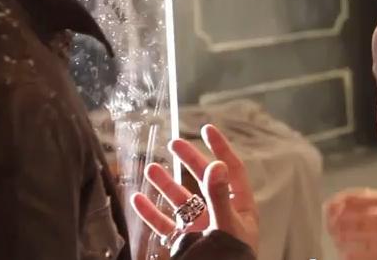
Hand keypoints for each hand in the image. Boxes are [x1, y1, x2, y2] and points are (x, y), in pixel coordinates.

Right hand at [130, 124, 258, 253]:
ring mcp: (201, 229)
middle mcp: (220, 215)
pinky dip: (151, 213)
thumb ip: (219, 197)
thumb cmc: (230, 258)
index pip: (232, 170)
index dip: (221, 148)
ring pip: (181, 201)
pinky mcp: (184, 244)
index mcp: (239, 207)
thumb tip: (216, 165)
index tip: (207, 129)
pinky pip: (165, 225)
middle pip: (204, 180)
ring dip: (166, 184)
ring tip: (151, 168)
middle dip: (190, 161)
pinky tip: (137, 199)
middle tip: (174, 143)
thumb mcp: (226, 226)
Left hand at [325, 188, 376, 259]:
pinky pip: (353, 256)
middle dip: (333, 223)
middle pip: (343, 219)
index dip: (334, 204)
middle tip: (331, 227)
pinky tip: (348, 254)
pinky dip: (347, 255)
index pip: (348, 200)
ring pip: (345, 238)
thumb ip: (371, 198)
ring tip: (339, 240)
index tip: (328, 209)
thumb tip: (342, 200)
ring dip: (339, 239)